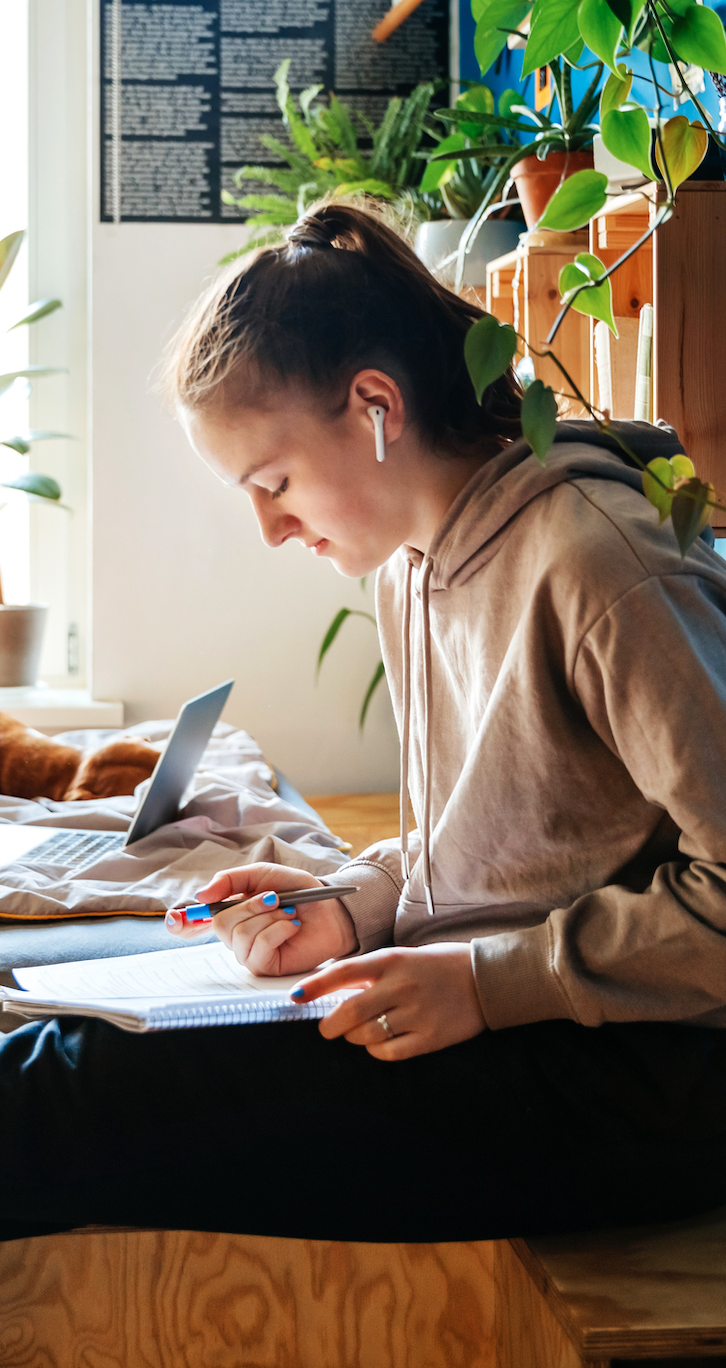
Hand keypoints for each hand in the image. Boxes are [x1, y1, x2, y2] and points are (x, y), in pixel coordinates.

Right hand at [165, 862, 357, 975]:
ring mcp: (249, 953)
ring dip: (269, 917)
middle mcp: (235, 935)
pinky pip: (257, 949)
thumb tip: (202, 895)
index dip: (182, 922)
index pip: (195, 922)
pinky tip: (292, 926)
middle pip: (220, 923)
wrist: (332, 909)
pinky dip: (277, 931)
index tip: (175, 919)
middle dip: (249, 906)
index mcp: (232, 912)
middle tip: (275, 898)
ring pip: (239, 935)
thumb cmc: (300, 892)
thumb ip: (232, 880)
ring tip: (290, 913)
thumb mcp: (264, 875)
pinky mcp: (265, 968)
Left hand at [292, 944, 485, 1059]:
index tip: (295, 996)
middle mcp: (402, 986)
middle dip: (329, 1024)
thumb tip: (332, 992)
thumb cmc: (437, 966)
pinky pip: (388, 1052)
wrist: (485, 979)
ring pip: (365, 1035)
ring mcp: (417, 1014)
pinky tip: (381, 1041)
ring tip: (361, 1031)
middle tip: (327, 1028)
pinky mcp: (430, 1038)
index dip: (315, 986)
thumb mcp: (403, 957)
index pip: (343, 972)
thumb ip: (371, 972)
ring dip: (355, 1036)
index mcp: (392, 960)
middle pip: (349, 1012)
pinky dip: (376, 1050)